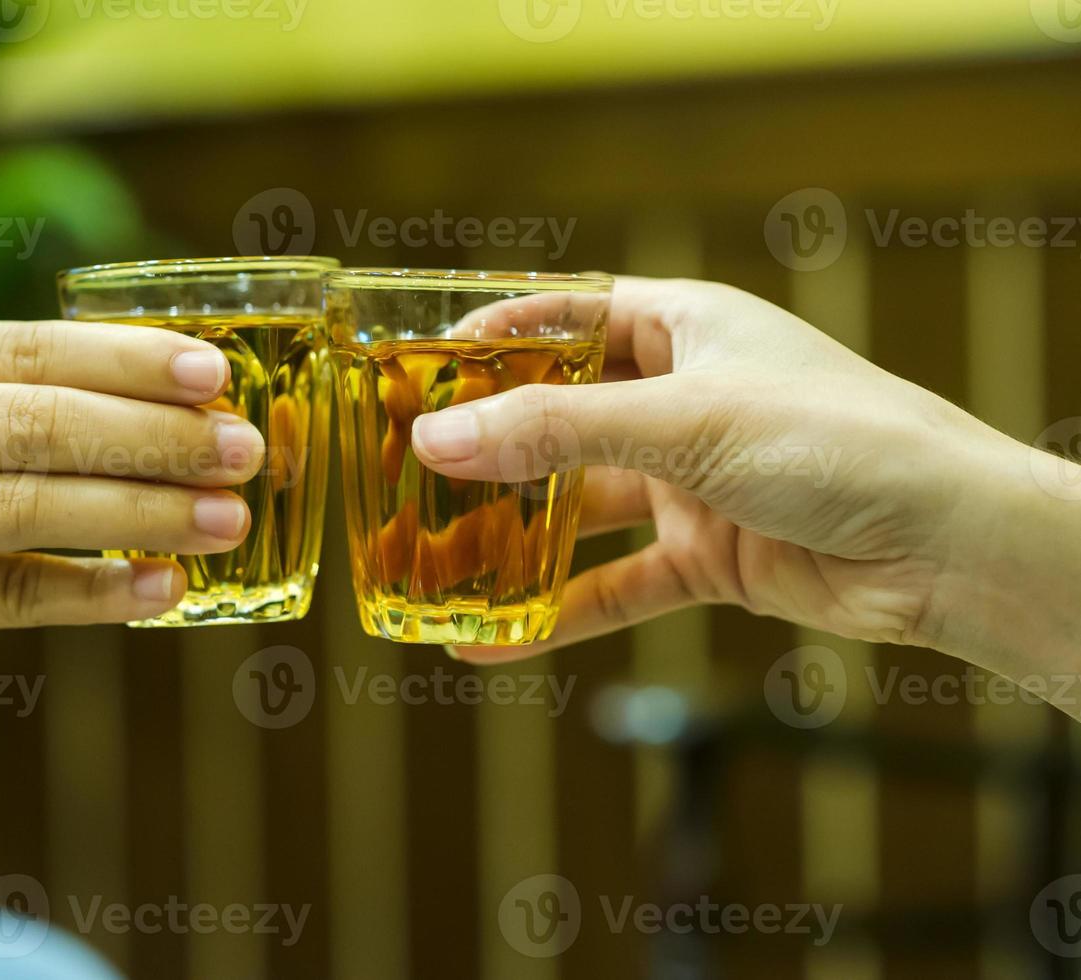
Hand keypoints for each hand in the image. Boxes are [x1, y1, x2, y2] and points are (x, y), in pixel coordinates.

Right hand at [0, 319, 265, 693]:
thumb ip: (15, 406)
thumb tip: (178, 410)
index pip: (33, 350)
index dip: (130, 359)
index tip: (216, 371)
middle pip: (40, 425)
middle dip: (156, 437)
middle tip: (243, 451)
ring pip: (30, 506)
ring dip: (142, 513)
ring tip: (228, 520)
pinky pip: (9, 594)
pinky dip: (94, 594)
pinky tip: (162, 590)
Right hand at [411, 277, 1080, 692]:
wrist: (948, 547)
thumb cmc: (837, 440)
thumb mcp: (681, 421)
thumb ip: (555, 432)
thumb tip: (437, 441)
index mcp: (685, 328)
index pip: (567, 314)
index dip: (492, 336)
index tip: (416, 366)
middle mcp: (684, 398)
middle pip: (562, 416)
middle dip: (489, 448)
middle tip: (405, 473)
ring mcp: (694, 481)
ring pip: (581, 507)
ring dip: (514, 537)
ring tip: (429, 561)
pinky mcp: (709, 556)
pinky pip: (616, 583)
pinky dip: (560, 612)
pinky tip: (493, 639)